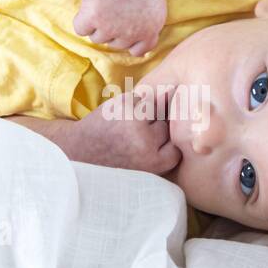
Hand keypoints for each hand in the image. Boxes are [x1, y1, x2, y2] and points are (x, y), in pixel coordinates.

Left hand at [61, 90, 180, 174]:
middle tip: (134, 137)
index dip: (166, 145)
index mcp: (153, 162)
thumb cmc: (113, 163)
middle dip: (154, 129)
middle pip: (167, 125)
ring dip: (146, 113)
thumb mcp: (142, 171)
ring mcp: (134, 121)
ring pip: (157, 107)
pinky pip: (140, 97)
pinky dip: (133, 104)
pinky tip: (120, 116)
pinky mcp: (123, 104)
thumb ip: (163, 155)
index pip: (177, 145)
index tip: (152, 148)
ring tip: (128, 125)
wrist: (78, 152)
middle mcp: (145, 142)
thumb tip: (189, 122)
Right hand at [73, 0, 165, 55]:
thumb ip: (149, 29)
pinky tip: (93, 1)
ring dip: (97, 22)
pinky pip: (81, 29)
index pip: (137, 51)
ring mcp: (112, 27)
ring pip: (97, 37)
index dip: (129, 38)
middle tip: (115, 4)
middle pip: (114, 43)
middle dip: (112, 27)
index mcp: (150, 31)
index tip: (126, 23)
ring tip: (105, 0)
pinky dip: (82, 18)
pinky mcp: (93, 18)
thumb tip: (139, 52)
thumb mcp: (155, 7)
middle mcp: (133, 33)